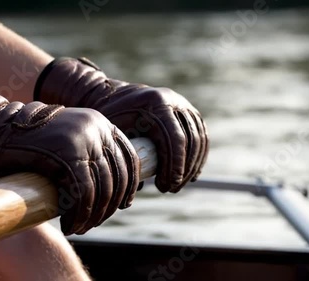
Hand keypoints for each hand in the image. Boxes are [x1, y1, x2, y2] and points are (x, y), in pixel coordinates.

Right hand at [0, 75, 139, 234]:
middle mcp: (96, 126)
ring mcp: (82, 138)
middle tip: (93, 221)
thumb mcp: (66, 145)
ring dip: (94, 214)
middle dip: (110, 204)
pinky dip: (78, 215)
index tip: (121, 204)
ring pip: (103, 187)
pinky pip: (84, 193)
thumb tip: (121, 190)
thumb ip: (92, 158)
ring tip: (80, 227)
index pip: (129, 156)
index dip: (129, 185)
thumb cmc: (27, 145)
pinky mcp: (67, 154)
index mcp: (100, 121)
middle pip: (119, 174)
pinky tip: (69, 225)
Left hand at [35, 58, 208, 192]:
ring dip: (192, 166)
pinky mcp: (187, 110)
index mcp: (155, 103)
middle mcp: (173, 100)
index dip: (174, 167)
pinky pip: (200, 135)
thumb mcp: (112, 134)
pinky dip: (198, 155)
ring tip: (177, 184)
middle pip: (190, 141)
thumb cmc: (108, 117)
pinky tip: (191, 173)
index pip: (174, 140)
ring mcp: (182, 104)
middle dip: (183, 170)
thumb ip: (121, 159)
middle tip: (170, 189)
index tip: (165, 187)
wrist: (112, 95)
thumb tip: (131, 194)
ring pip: (198, 139)